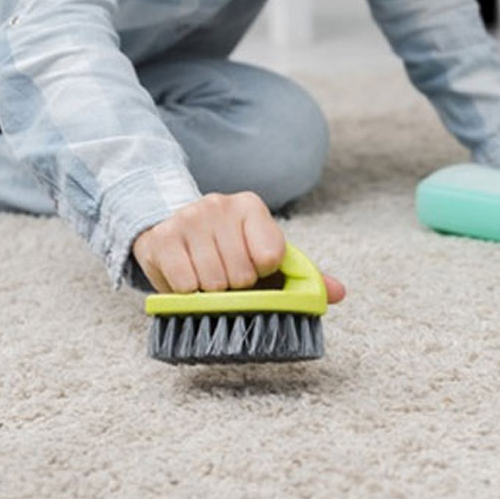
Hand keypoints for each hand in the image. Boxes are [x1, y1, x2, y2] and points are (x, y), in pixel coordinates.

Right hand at [132, 192, 344, 303]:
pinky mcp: (160, 240)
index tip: (254, 269)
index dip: (263, 274)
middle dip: (235, 287)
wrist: (171, 229)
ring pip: (212, 283)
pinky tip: (186, 277)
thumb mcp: (264, 255)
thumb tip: (339, 293)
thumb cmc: (226, 247)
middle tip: (226, 276)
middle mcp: (218, 205)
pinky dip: (186, 294)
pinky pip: (183, 286)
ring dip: (210, 293)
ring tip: (206, 277)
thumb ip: (304, 275)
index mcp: (250, 206)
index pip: (271, 256)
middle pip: (241, 275)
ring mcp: (187, 220)